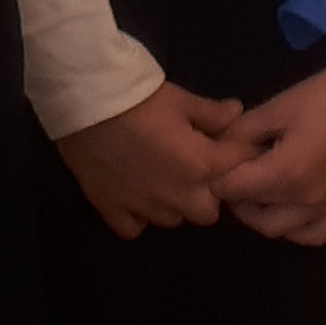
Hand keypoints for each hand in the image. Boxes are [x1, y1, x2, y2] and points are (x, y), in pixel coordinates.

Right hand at [54, 82, 247, 240]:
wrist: (86, 100)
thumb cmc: (139, 96)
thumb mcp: (182, 100)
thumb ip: (213, 115)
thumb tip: (236, 115)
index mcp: (201, 165)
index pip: (237, 170)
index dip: (239, 158)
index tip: (231, 149)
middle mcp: (178, 195)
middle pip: (208, 212)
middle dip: (207, 193)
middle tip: (193, 169)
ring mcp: (144, 207)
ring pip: (172, 220)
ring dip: (172, 203)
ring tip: (159, 178)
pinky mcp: (112, 210)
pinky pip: (133, 228)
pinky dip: (137, 216)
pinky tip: (133, 195)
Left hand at [214, 60, 325, 246]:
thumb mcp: (277, 107)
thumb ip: (242, 132)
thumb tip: (217, 146)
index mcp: (286, 172)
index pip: (234, 189)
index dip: (216, 178)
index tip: (209, 165)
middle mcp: (307, 199)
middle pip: (254, 214)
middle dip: (234, 198)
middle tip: (229, 174)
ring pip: (280, 230)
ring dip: (260, 216)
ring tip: (254, 191)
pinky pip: (314, 234)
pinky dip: (295, 229)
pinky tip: (287, 209)